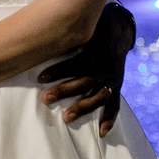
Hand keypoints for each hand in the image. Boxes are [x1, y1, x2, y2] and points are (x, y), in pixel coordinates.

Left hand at [38, 3, 135, 136]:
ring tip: (66, 118)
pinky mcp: (117, 85)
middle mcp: (104, 66)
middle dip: (64, 91)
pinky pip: (114, 104)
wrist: (120, 28)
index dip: (58, 71)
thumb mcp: (83, 26)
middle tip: (45, 99)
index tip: (40, 78)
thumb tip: (38, 32)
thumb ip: (66, 32)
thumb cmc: (94, 26)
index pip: (75, 63)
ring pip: (97, 96)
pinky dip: (109, 119)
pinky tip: (101, 132)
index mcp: (95, 50)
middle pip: (84, 82)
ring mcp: (112, 78)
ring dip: (82, 108)